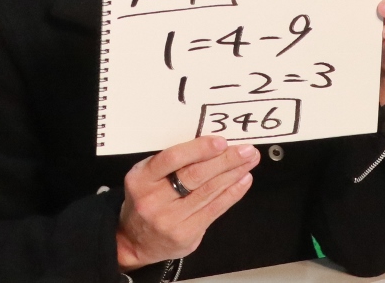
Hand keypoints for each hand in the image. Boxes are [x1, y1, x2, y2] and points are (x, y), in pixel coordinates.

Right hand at [116, 136, 258, 270]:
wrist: (135, 241)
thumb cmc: (146, 199)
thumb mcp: (147, 177)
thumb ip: (172, 163)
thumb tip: (211, 145)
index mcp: (141, 178)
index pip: (172, 159)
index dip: (199, 149)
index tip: (221, 142)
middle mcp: (153, 199)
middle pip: (195, 175)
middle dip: (225, 160)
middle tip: (246, 150)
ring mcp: (169, 220)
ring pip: (208, 192)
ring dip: (233, 174)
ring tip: (249, 161)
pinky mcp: (185, 235)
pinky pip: (214, 210)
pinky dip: (232, 193)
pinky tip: (243, 180)